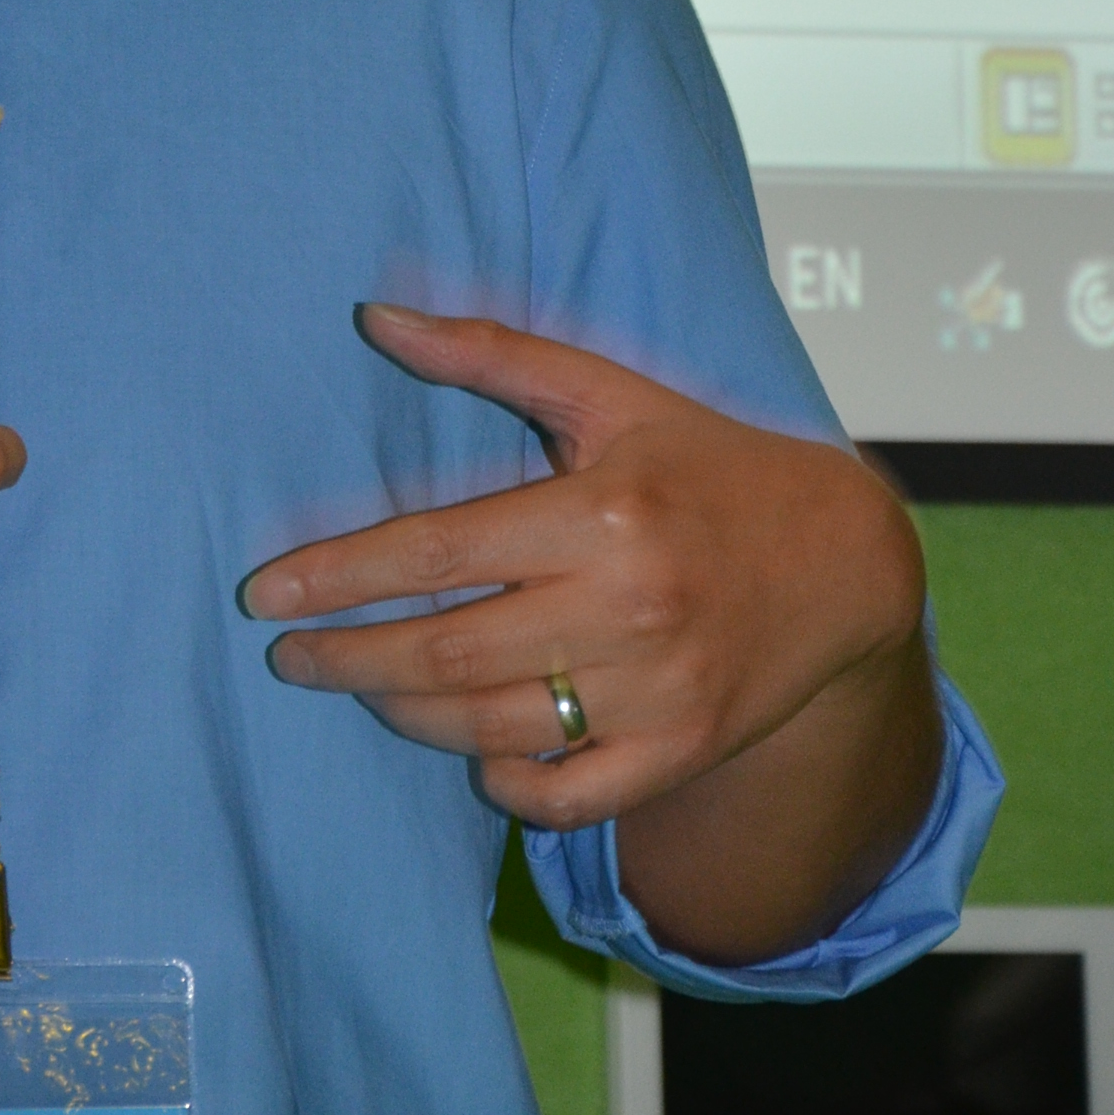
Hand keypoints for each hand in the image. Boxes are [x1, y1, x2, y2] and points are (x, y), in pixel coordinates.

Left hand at [239, 306, 929, 837]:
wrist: (846, 560)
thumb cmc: (710, 465)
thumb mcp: (609, 394)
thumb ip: (491, 352)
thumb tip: (377, 318)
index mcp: (601, 513)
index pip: (437, 552)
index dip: (340, 576)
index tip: (267, 595)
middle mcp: (628, 608)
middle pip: (449, 653)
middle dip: (349, 658)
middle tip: (289, 655)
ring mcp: (659, 693)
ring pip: (495, 727)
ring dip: (406, 715)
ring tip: (361, 685)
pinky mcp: (684, 753)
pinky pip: (570, 796)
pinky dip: (507, 785)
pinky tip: (468, 755)